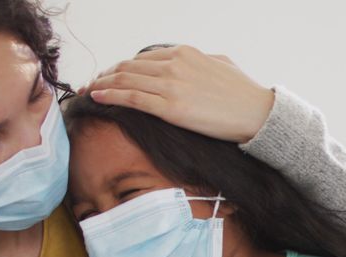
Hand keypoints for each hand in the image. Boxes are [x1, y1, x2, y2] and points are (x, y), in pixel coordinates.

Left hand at [79, 45, 275, 142]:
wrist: (257, 113)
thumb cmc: (244, 93)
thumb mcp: (221, 64)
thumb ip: (202, 61)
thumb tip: (193, 62)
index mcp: (185, 53)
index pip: (143, 58)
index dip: (122, 66)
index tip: (111, 75)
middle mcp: (174, 65)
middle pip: (128, 67)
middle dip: (106, 75)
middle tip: (93, 83)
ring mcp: (171, 86)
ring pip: (125, 80)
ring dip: (102, 84)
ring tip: (89, 91)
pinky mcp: (171, 108)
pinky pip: (132, 98)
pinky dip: (110, 96)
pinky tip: (96, 97)